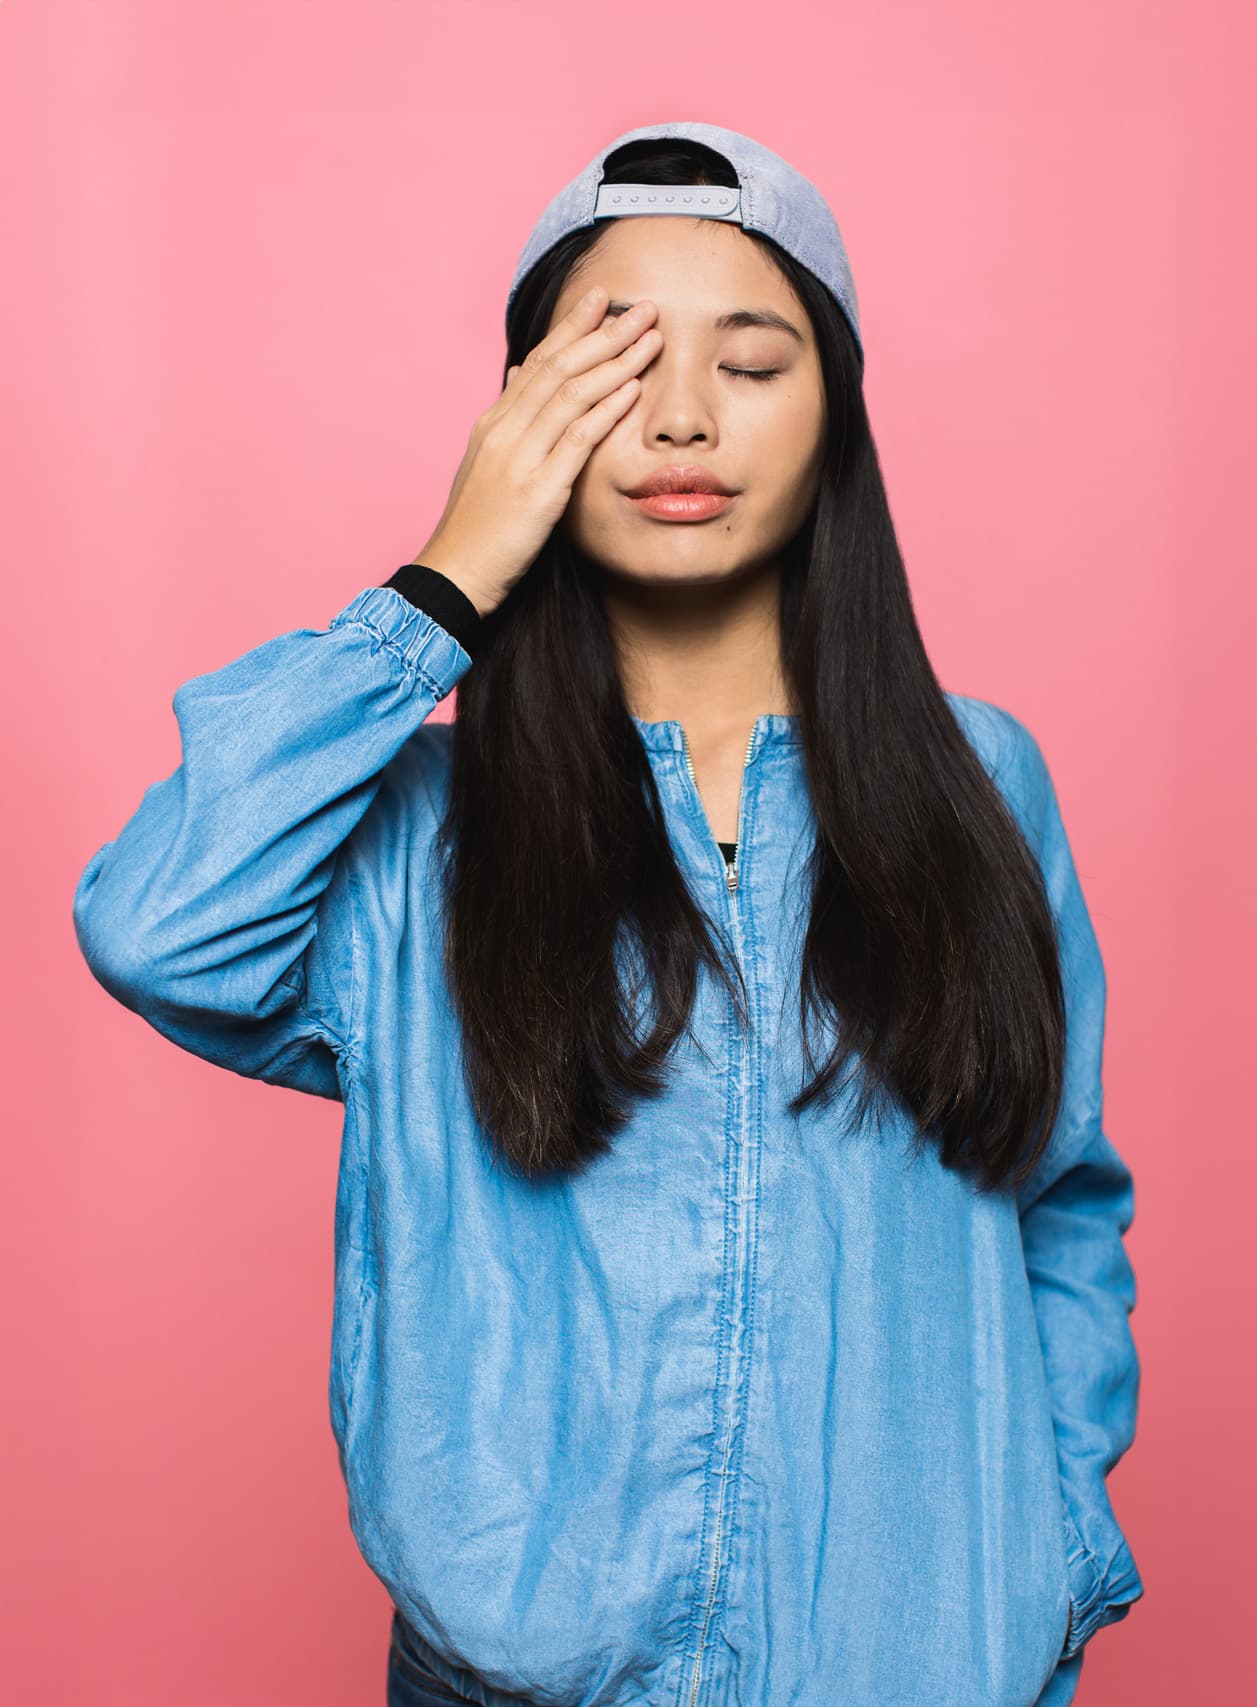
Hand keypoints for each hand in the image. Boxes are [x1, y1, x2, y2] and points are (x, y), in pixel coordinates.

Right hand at [411, 284, 660, 618]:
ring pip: (570, 394)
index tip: (599, 299)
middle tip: (640, 307)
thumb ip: (506, 424)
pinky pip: (577, 440)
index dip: (570, 328)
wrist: (454, 575)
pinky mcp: (537, 491)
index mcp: (493, 425)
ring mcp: (519, 458)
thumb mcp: (486, 468)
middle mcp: (504, 432)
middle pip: (558, 368)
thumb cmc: (476, 530)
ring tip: (650, 337)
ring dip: (615, 361)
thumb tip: (516, 380)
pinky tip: (633, 389)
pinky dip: (606, 410)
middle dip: (602, 332)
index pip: (537, 363)